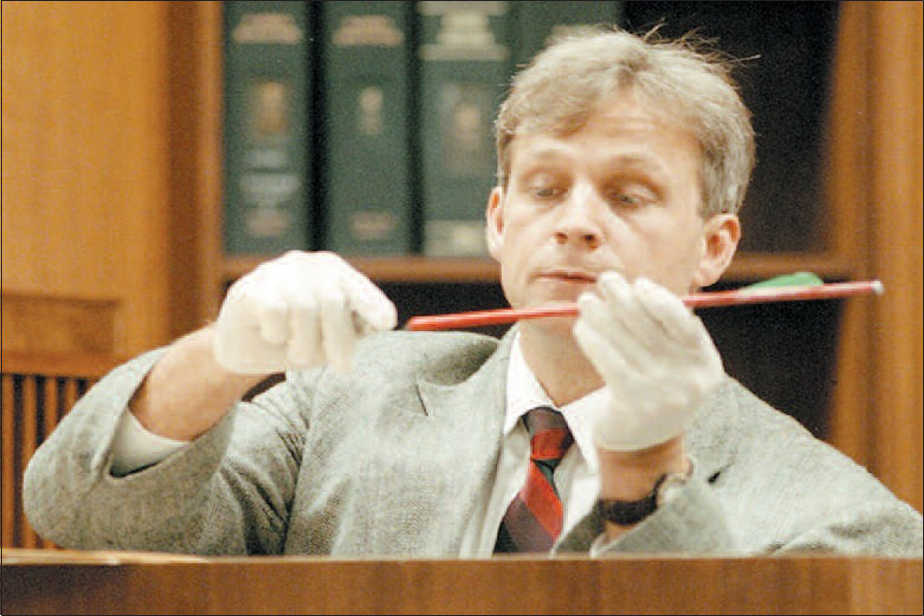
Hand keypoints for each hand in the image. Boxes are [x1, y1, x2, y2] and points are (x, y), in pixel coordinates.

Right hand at [213, 251, 396, 374]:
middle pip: (333, 300)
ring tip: (298, 354)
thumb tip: (378, 327)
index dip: (372, 304)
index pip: (358, 287)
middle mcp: (308, 265)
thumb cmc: (296, 340)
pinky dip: (278, 334)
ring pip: (304, 309)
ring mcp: (278, 272)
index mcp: (335, 274)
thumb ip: (356, 330)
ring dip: (305, 344)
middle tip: (343, 369)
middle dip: (340, 340)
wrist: (245, 348)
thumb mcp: (331, 340)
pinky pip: (275, 312)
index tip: (386, 323)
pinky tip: (273, 335)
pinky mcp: (251, 286)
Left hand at [572, 271, 723, 451]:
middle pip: (651, 327)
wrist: (643, 444)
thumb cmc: (656, 388)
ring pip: (625, 341)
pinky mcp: (634, 405)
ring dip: (601, 315)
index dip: (660, 299)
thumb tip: (634, 287)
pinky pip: (609, 361)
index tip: (638, 283)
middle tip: (606, 280)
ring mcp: (663, 394)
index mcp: (705, 364)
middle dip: (625, 298)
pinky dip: (593, 339)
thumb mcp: (674, 362)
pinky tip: (582, 328)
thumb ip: (666, 329)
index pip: (685, 323)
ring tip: (586, 301)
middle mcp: (689, 380)